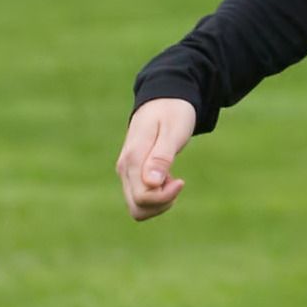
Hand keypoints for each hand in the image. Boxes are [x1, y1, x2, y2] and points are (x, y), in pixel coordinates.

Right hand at [117, 97, 197, 220]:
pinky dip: (157, 195)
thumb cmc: (172, 113)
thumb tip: (151, 183)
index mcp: (132, 159)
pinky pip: (141, 197)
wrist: (164, 99)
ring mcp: (126, 172)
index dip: (165, 197)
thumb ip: (161, 157)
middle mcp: (125, 169)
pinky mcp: (132, 173)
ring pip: (137, 206)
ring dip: (159, 201)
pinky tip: (168, 177)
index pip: (142, 198)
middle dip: (162, 203)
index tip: (181, 181)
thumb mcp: (172, 131)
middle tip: (177, 181)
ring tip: (172, 178)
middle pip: (137, 208)